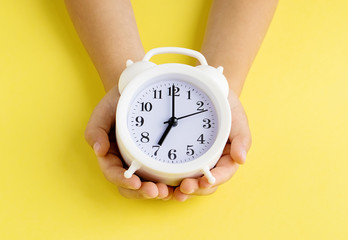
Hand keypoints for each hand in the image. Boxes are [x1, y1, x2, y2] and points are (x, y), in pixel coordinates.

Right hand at [84, 85, 172, 199]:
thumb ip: (96, 130)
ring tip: (169, 192)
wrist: (135, 94)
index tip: (136, 183)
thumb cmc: (117, 104)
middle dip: (143, 193)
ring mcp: (142, 163)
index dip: (124, 181)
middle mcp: (126, 163)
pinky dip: (170, 183)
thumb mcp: (103, 112)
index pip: (114, 174)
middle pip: (132, 186)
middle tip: (157, 192)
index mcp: (111, 156)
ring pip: (148, 185)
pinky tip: (179, 185)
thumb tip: (99, 151)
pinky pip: (163, 176)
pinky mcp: (158, 160)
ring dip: (158, 192)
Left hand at [172, 90, 251, 200]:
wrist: (208, 93)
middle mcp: (212, 162)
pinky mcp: (181, 157)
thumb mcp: (237, 118)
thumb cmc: (226, 106)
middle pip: (206, 184)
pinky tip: (163, 185)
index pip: (223, 173)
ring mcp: (196, 161)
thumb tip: (242, 159)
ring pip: (191, 182)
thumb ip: (241, 137)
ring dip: (183, 190)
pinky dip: (171, 181)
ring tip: (173, 192)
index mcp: (227, 157)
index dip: (215, 180)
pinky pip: (176, 172)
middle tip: (184, 188)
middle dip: (196, 189)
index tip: (205, 182)